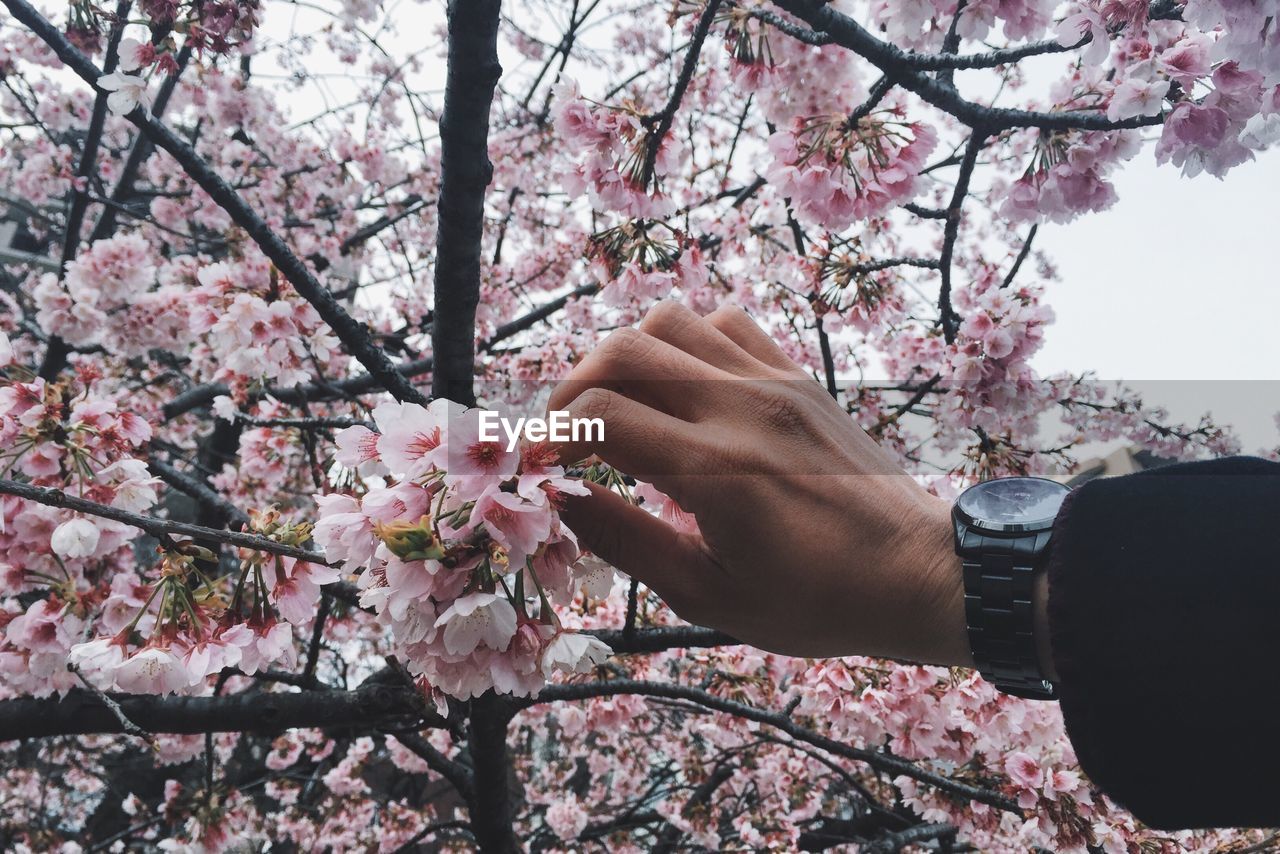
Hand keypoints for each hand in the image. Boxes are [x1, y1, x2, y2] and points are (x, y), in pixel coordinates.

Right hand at [548, 301, 970, 666]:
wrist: (919, 573)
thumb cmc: (816, 601)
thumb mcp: (710, 595)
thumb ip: (627, 540)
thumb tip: (561, 499)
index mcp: (714, 470)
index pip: (600, 416)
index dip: (550, 435)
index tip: (537, 465)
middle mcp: (740, 407)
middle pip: (623, 352)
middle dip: (571, 388)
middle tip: (564, 435)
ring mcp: (774, 381)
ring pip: (671, 321)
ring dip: (625, 357)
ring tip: (620, 407)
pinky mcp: (798, 375)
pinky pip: (726, 324)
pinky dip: (686, 342)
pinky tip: (684, 390)